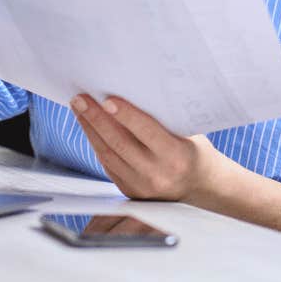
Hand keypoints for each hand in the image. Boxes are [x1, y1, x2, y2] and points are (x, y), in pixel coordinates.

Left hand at [70, 93, 218, 202]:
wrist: (201, 187)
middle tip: (80, 98)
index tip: (106, 99)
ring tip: (79, 108)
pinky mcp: (130, 192)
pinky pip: (107, 165)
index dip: (125, 115)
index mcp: (176, 157)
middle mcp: (157, 174)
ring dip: (90, 129)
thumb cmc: (193, 150)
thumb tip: (130, 89)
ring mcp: (142, 187)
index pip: (146, 132)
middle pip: (119, 143)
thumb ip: (162, 118)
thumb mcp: (187, 132)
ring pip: (108, 154)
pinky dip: (95, 143)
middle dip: (96, 118)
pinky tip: (88, 126)